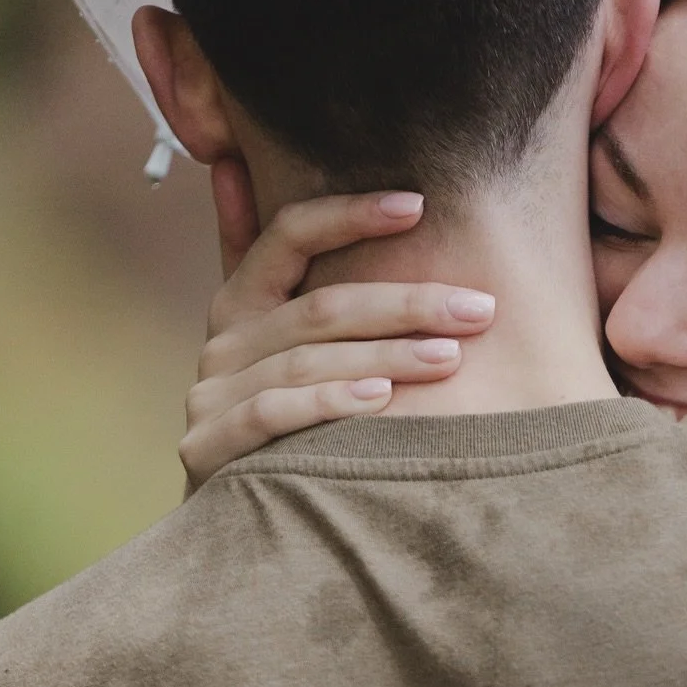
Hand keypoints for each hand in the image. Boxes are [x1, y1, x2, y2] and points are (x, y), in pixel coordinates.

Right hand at [181, 163, 494, 491]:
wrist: (234, 521)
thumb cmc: (276, 422)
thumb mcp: (274, 342)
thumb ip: (266, 263)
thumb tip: (237, 164)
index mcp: (241, 302)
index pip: (289, 233)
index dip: (350, 214)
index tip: (418, 205)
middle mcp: (222, 340)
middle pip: (320, 307)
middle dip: (406, 303)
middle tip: (477, 308)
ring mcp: (210, 395)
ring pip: (308, 362)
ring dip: (386, 356)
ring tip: (450, 357)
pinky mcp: (208, 448)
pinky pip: (274, 415)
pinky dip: (329, 404)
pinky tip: (381, 399)